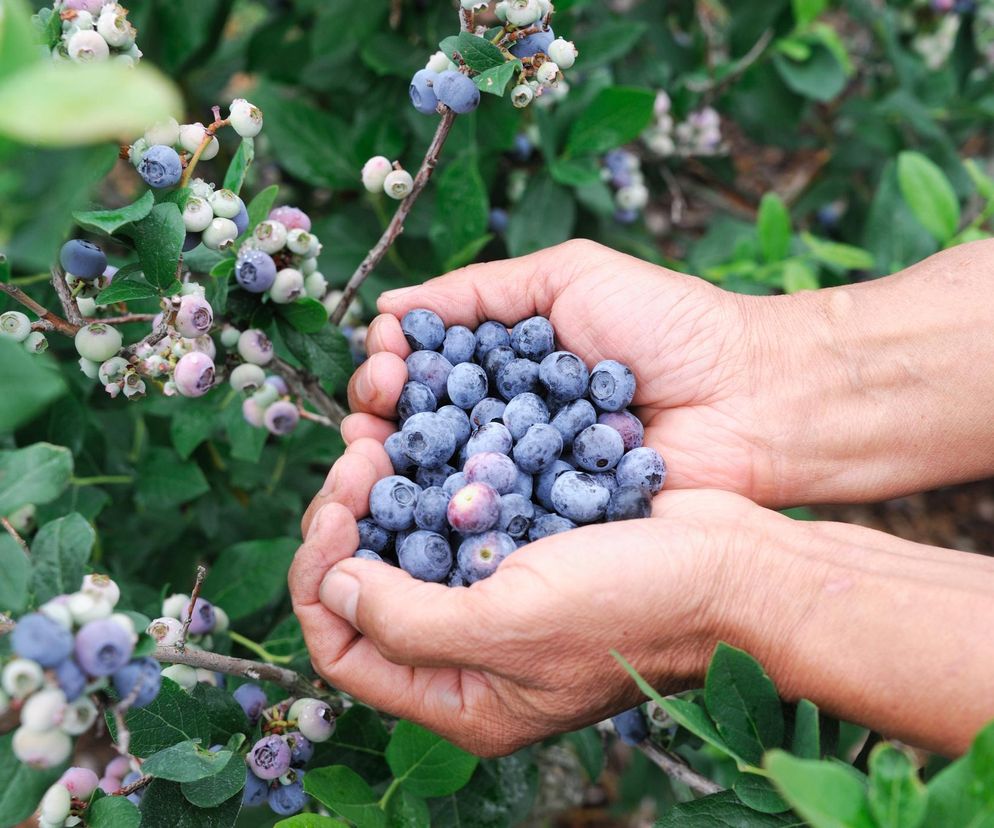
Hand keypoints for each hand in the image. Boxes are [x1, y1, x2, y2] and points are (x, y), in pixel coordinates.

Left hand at [290, 438, 780, 755]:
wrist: (731, 566)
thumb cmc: (632, 607)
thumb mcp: (512, 629)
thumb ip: (408, 623)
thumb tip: (337, 587)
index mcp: (463, 699)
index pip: (346, 651)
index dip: (320, 580)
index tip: (332, 510)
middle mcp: (473, 654)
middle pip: (368, 593)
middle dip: (348, 524)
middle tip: (358, 457)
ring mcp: (499, 599)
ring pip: (405, 547)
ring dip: (383, 493)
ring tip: (380, 436)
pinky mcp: (524, 549)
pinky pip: (453, 516)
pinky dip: (429, 479)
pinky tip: (426, 435)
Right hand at [332, 239, 796, 517]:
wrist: (749, 395)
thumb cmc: (667, 324)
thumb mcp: (569, 275)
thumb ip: (480, 289)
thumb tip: (388, 309)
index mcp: (507, 364)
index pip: (427, 370)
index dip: (393, 366)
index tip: (385, 360)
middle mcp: (508, 422)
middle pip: (422, 426)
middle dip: (383, 414)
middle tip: (375, 406)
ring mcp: (528, 476)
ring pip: (444, 476)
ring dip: (399, 465)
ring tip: (375, 450)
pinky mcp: (552, 521)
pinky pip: (491, 519)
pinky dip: (450, 510)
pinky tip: (420, 500)